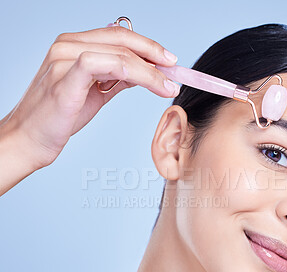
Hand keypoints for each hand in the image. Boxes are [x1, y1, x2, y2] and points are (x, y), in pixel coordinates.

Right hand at [1, 23, 179, 168]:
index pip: (118, 36)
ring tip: (168, 85)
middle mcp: (68, 46)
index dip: (148, 47)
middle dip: (154, 53)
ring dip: (150, 69)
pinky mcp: (65, 78)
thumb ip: (115, 78)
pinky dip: (134, 73)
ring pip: (119, 53)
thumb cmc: (59, 117)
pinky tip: (151, 84)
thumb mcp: (95, 92)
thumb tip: (142, 73)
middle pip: (122, 39)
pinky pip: (103, 64)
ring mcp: (64, 59)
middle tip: (175, 69)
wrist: (30, 140)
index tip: (169, 62)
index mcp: (74, 46)